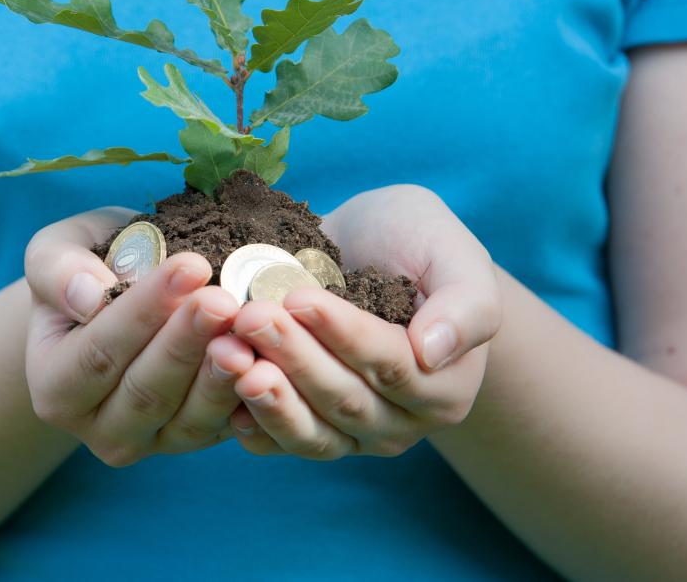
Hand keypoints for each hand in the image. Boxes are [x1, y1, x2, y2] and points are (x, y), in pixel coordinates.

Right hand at [24, 207, 254, 466]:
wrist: (117, 298)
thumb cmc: (87, 269)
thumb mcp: (56, 253)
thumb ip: (59, 270)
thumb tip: (89, 296)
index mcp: (54, 386)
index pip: (99, 352)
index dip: (145, 311)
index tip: (190, 265)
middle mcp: (98, 428)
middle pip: (146, 390)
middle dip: (188, 342)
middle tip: (225, 298)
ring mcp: (151, 442)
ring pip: (190, 417)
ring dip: (223, 373)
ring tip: (250, 328)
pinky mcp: (196, 440)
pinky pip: (226, 427)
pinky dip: (250, 395)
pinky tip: (272, 357)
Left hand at [227, 185, 500, 458]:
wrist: (371, 252)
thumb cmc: (416, 243)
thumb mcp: (452, 251)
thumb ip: (467, 303)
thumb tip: (434, 352)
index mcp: (445, 383)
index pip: (390, 363)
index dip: (343, 334)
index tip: (298, 298)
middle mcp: (402, 420)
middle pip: (344, 397)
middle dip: (293, 357)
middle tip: (248, 316)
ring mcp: (354, 435)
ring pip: (311, 429)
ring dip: (266, 397)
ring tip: (227, 355)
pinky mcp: (312, 433)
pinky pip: (281, 443)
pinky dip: (251, 424)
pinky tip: (220, 396)